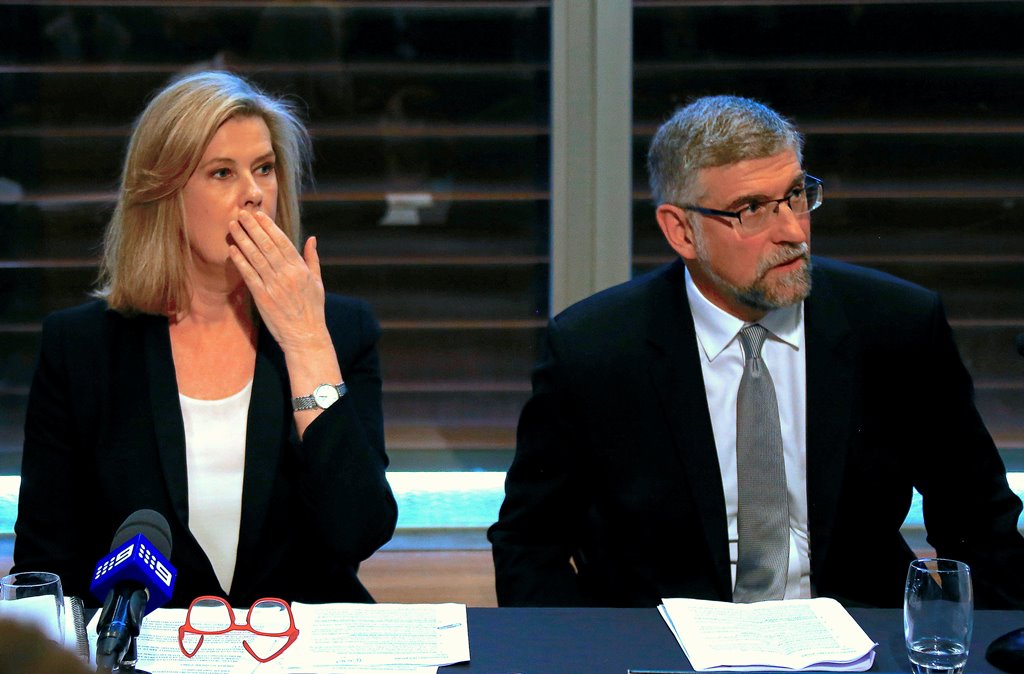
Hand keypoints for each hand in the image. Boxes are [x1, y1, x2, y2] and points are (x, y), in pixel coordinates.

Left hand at [227, 209, 328, 352]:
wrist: (305, 335)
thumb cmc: (313, 309)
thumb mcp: (317, 281)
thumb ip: (312, 258)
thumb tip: (312, 239)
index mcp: (300, 269)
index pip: (282, 242)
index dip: (269, 227)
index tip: (259, 215)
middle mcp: (286, 275)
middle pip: (266, 245)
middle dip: (253, 228)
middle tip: (241, 213)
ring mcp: (273, 286)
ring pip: (255, 257)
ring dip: (243, 239)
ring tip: (233, 226)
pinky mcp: (262, 297)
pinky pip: (249, 275)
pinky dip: (240, 261)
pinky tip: (232, 249)